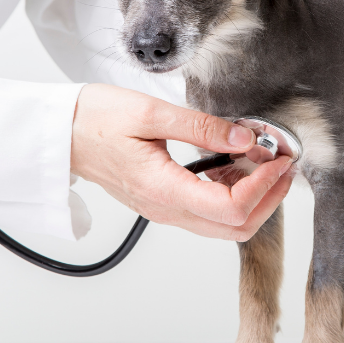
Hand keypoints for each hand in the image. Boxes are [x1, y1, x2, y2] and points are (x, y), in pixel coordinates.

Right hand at [70, 84, 292, 240]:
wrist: (60, 134)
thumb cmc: (95, 119)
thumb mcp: (150, 113)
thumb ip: (201, 127)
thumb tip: (245, 139)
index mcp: (163, 190)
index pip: (231, 210)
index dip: (264, 188)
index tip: (279, 159)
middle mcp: (166, 210)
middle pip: (235, 229)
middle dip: (269, 199)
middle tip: (283, 165)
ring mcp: (164, 210)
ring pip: (224, 225)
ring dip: (253, 199)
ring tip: (262, 160)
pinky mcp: (163, 202)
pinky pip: (207, 212)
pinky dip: (232, 195)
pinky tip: (234, 163)